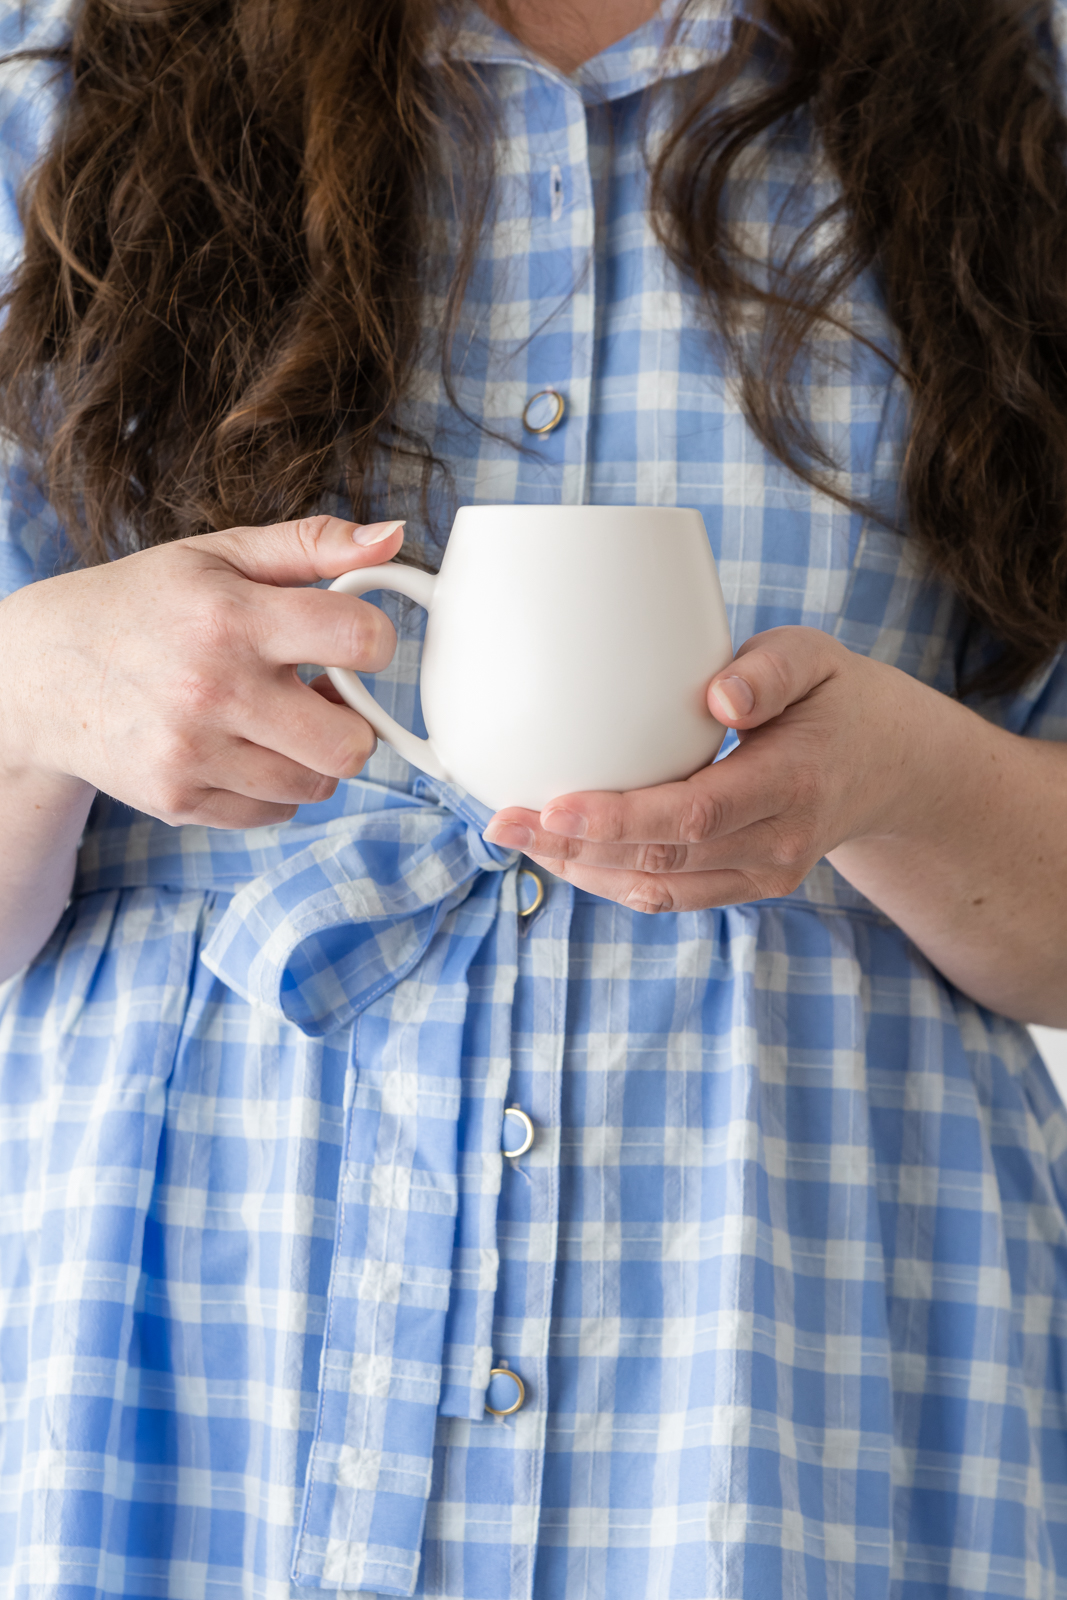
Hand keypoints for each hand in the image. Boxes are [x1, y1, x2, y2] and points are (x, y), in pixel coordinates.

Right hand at [0, 514, 404, 828]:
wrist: (40, 672)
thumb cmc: (143, 605)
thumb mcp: (219, 554)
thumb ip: (312, 545)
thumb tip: (394, 537)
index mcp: (231, 617)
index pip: (359, 641)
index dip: (376, 642)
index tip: (356, 643)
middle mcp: (212, 690)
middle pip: (349, 744)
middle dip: (354, 723)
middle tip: (323, 697)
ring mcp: (192, 754)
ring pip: (315, 786)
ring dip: (314, 757)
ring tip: (279, 719)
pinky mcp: (177, 800)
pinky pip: (274, 814)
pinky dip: (276, 788)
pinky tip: (246, 749)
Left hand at [483, 626, 931, 912]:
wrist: (890, 768)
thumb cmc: (836, 699)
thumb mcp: (817, 658)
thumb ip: (770, 669)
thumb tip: (716, 697)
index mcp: (794, 782)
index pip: (696, 814)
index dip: (620, 818)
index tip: (554, 802)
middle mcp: (779, 843)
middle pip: (663, 861)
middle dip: (575, 846)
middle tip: (503, 821)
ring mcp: (763, 875)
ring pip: (657, 889)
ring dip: (581, 869)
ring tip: (517, 838)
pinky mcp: (745, 886)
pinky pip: (669, 895)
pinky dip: (609, 879)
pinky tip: (562, 851)